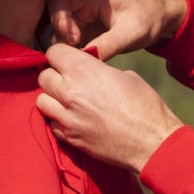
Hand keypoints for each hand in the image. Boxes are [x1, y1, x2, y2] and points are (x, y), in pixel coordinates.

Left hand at [36, 43, 183, 172]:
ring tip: (68, 101)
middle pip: (43, 76)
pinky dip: (59, 120)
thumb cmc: (145, 105)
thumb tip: (91, 73)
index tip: (69, 60)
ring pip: (41, 100)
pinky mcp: (69, 137)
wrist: (152, 141)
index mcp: (85, 70)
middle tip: (69, 81)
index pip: (54, 53)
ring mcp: (67, 117)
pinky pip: (52, 123)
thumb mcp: (125, 76)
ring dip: (52, 98)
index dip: (61, 55)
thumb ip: (99, 71)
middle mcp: (70, 92)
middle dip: (54, 76)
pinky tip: (74, 119)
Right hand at [46, 0, 188, 60]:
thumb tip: (84, 60)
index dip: (60, 22)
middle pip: (50, 19)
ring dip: (64, 49)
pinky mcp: (81, 31)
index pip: (57, 2)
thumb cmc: (148, 17)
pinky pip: (66, 43)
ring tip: (82, 60)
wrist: (160, 17)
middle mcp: (78, 3)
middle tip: (76, 54)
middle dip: (58, 39)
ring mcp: (78, 17)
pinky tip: (83, 63)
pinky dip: (70, 54)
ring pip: (55, 34)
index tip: (76, 40)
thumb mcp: (131, 32)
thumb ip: (108, 45)